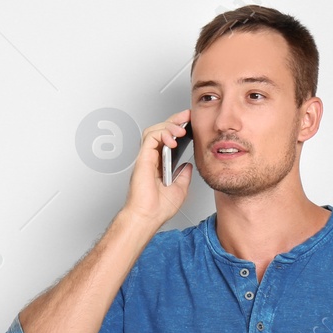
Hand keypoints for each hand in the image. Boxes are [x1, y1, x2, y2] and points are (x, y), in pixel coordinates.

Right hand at [121, 110, 194, 228]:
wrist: (148, 217)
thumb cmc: (158, 208)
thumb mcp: (180, 189)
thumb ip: (183, 175)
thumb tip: (187, 165)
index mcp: (159, 165)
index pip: (167, 139)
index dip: (177, 128)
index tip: (190, 122)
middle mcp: (151, 159)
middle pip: (160, 130)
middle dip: (174, 119)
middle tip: (187, 115)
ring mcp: (146, 158)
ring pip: (153, 130)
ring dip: (168, 125)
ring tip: (181, 129)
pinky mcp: (143, 159)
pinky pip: (150, 137)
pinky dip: (161, 133)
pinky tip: (173, 139)